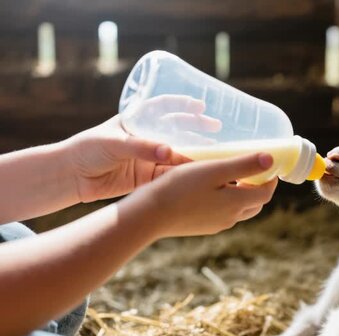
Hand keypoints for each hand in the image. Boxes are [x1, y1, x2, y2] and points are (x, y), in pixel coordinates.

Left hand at [63, 96, 220, 202]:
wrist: (71, 177)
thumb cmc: (88, 149)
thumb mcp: (114, 142)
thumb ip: (141, 147)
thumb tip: (169, 152)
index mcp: (137, 119)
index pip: (164, 106)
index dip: (183, 104)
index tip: (201, 106)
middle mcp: (147, 136)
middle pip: (178, 128)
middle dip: (198, 127)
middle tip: (216, 128)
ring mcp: (149, 156)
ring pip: (179, 152)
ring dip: (196, 152)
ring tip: (215, 152)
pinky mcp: (148, 177)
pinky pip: (171, 174)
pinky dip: (186, 174)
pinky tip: (200, 172)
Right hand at [124, 153, 277, 237]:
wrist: (149, 215)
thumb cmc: (180, 187)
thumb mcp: (214, 170)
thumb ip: (243, 165)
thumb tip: (271, 160)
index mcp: (237, 203)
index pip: (265, 194)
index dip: (270, 179)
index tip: (267, 164)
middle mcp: (230, 218)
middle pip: (254, 203)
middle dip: (257, 187)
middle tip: (251, 169)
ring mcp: (215, 224)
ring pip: (238, 210)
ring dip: (241, 194)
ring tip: (230, 176)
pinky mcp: (201, 227)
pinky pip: (221, 214)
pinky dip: (225, 201)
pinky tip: (209, 189)